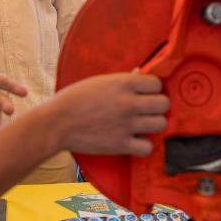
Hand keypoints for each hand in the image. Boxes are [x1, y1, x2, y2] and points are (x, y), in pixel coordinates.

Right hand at [51, 72, 168, 156]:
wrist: (57, 123)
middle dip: (157, 106)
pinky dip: (143, 146)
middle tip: (146, 110)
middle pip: (164, 104)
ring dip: (153, 125)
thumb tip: (140, 74)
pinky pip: (148, 147)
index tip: (145, 94)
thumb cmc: (74, 98)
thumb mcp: (99, 81)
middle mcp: (128, 103)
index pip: (156, 83)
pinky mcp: (121, 144)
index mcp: (122, 83)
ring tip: (142, 125)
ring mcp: (126, 124)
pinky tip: (135, 141)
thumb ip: (122, 79)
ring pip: (161, 124)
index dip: (152, 89)